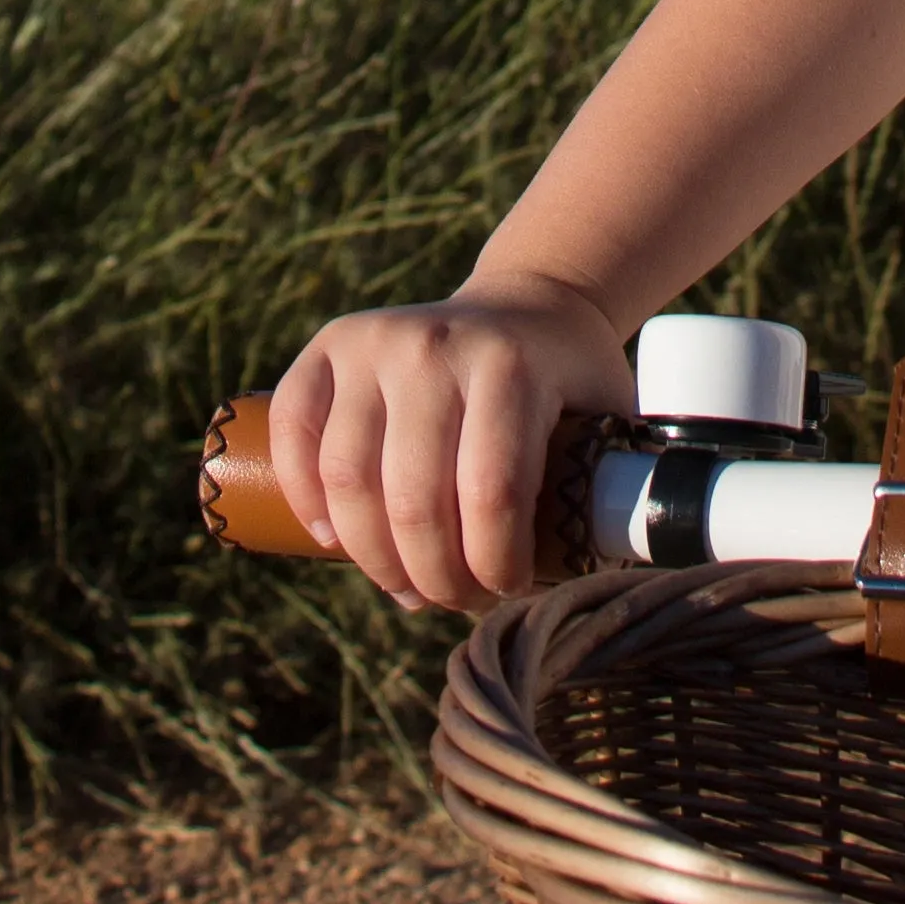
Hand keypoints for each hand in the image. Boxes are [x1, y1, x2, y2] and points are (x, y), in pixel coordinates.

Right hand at [267, 273, 636, 612]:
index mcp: (511, 366)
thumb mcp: (609, 417)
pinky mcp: (331, 345)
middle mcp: (435, 347)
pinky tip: (332, 539)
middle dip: (434, 576)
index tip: (508, 590)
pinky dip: (305, 497)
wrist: (526, 303)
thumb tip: (600, 584)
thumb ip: (609, 487)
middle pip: (415, 498)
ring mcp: (375, 341)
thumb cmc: (571, 382)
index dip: (494, 566)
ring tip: (406, 585)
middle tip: (455, 601)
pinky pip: (294, 432)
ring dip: (372, 556)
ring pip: (347, 479)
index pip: (492, 493)